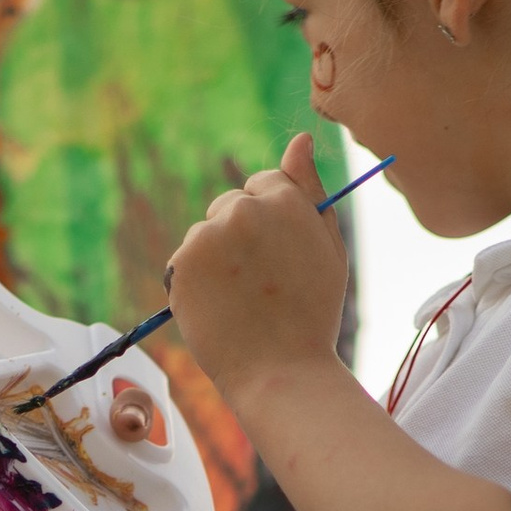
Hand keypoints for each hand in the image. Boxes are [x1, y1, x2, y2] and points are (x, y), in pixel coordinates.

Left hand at [166, 133, 347, 403]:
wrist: (282, 372)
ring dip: (215, 259)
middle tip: (261, 285)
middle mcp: (243, 209)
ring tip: (241, 300)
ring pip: (205, 232)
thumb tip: (300, 138)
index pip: (262, 184)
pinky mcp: (182, 262)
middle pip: (229, 204)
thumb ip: (310, 189)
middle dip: (239, 236)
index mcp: (285, 199)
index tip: (278, 257)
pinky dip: (195, 281)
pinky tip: (219, 308)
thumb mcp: (327, 247)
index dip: (271, 223)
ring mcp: (209, 234)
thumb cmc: (312, 313)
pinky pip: (185, 260)